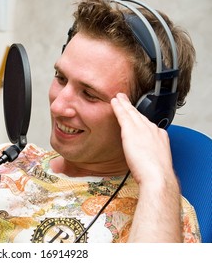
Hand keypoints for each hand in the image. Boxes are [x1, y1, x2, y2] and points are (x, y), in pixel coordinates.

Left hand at [111, 93, 181, 241]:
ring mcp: (142, 129)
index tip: (135, 115)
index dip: (140, 118)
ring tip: (117, 97)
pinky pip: (123, 115)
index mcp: (160, 137)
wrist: (158, 176)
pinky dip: (118, 107)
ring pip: (131, 113)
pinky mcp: (131, 131)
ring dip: (124, 104)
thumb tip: (143, 160)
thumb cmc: (157, 175)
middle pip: (139, 115)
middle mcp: (153, 130)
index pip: (148, 124)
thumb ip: (149, 156)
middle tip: (124, 98)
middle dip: (131, 107)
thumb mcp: (156, 162)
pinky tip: (114, 102)